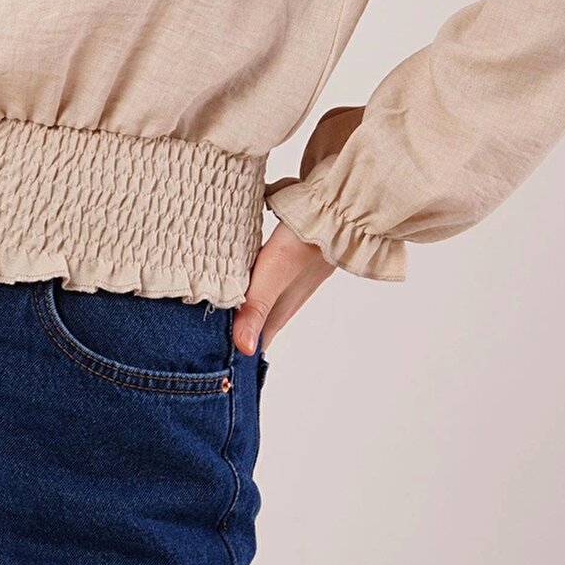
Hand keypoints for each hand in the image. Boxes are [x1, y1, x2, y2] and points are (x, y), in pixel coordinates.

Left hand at [233, 102, 363, 354]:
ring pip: (270, 291)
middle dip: (246, 328)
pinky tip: (252, 264)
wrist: (343, 200)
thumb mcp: (274, 271)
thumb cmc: (309, 237)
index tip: (224, 365)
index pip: (262, 337)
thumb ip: (256, 306)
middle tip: (220, 338)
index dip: (244, 350)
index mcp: (286, 304)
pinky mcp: (300, 248)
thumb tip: (244, 350)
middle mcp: (294, 291)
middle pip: (265, 317)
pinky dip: (260, 273)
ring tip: (231, 305)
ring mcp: (299, 270)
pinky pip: (274, 268)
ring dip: (252, 299)